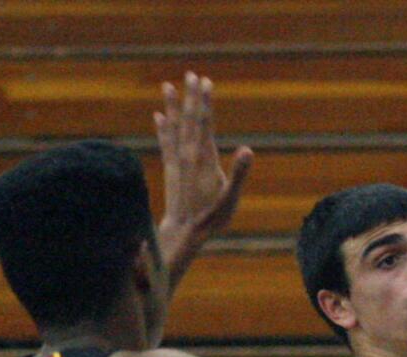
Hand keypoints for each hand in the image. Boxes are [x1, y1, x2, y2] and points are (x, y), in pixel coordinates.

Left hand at [156, 72, 253, 249]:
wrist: (183, 232)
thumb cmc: (211, 217)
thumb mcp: (230, 198)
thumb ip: (238, 173)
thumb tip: (248, 151)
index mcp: (204, 159)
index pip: (205, 124)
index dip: (205, 102)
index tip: (206, 82)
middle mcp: (188, 156)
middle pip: (190, 120)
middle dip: (191, 97)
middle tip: (191, 74)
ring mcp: (177, 161)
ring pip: (174, 128)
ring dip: (172, 106)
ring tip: (167, 85)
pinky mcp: (170, 169)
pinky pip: (165, 143)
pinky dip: (162, 128)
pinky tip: (158, 115)